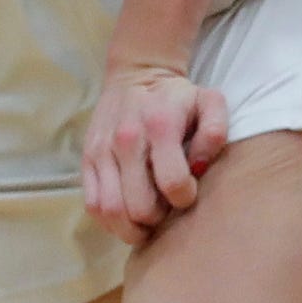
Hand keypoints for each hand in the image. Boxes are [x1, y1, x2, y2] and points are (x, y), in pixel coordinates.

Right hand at [80, 62, 229, 239]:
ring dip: (133, 227)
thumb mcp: (209, 102)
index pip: (173, 183)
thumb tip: (199, 168)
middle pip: (140, 206)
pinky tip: (127, 218)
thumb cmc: (178, 97)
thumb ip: (214, 133)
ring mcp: (102, 151)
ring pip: (111, 211)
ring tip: (147, 223)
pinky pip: (93, 205)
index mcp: (160, 126)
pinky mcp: (87, 160)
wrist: (136, 75)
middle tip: (167, 209)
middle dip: (159, 218)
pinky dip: (110, 221)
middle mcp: (126, 140)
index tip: (188, 193)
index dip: (185, 198)